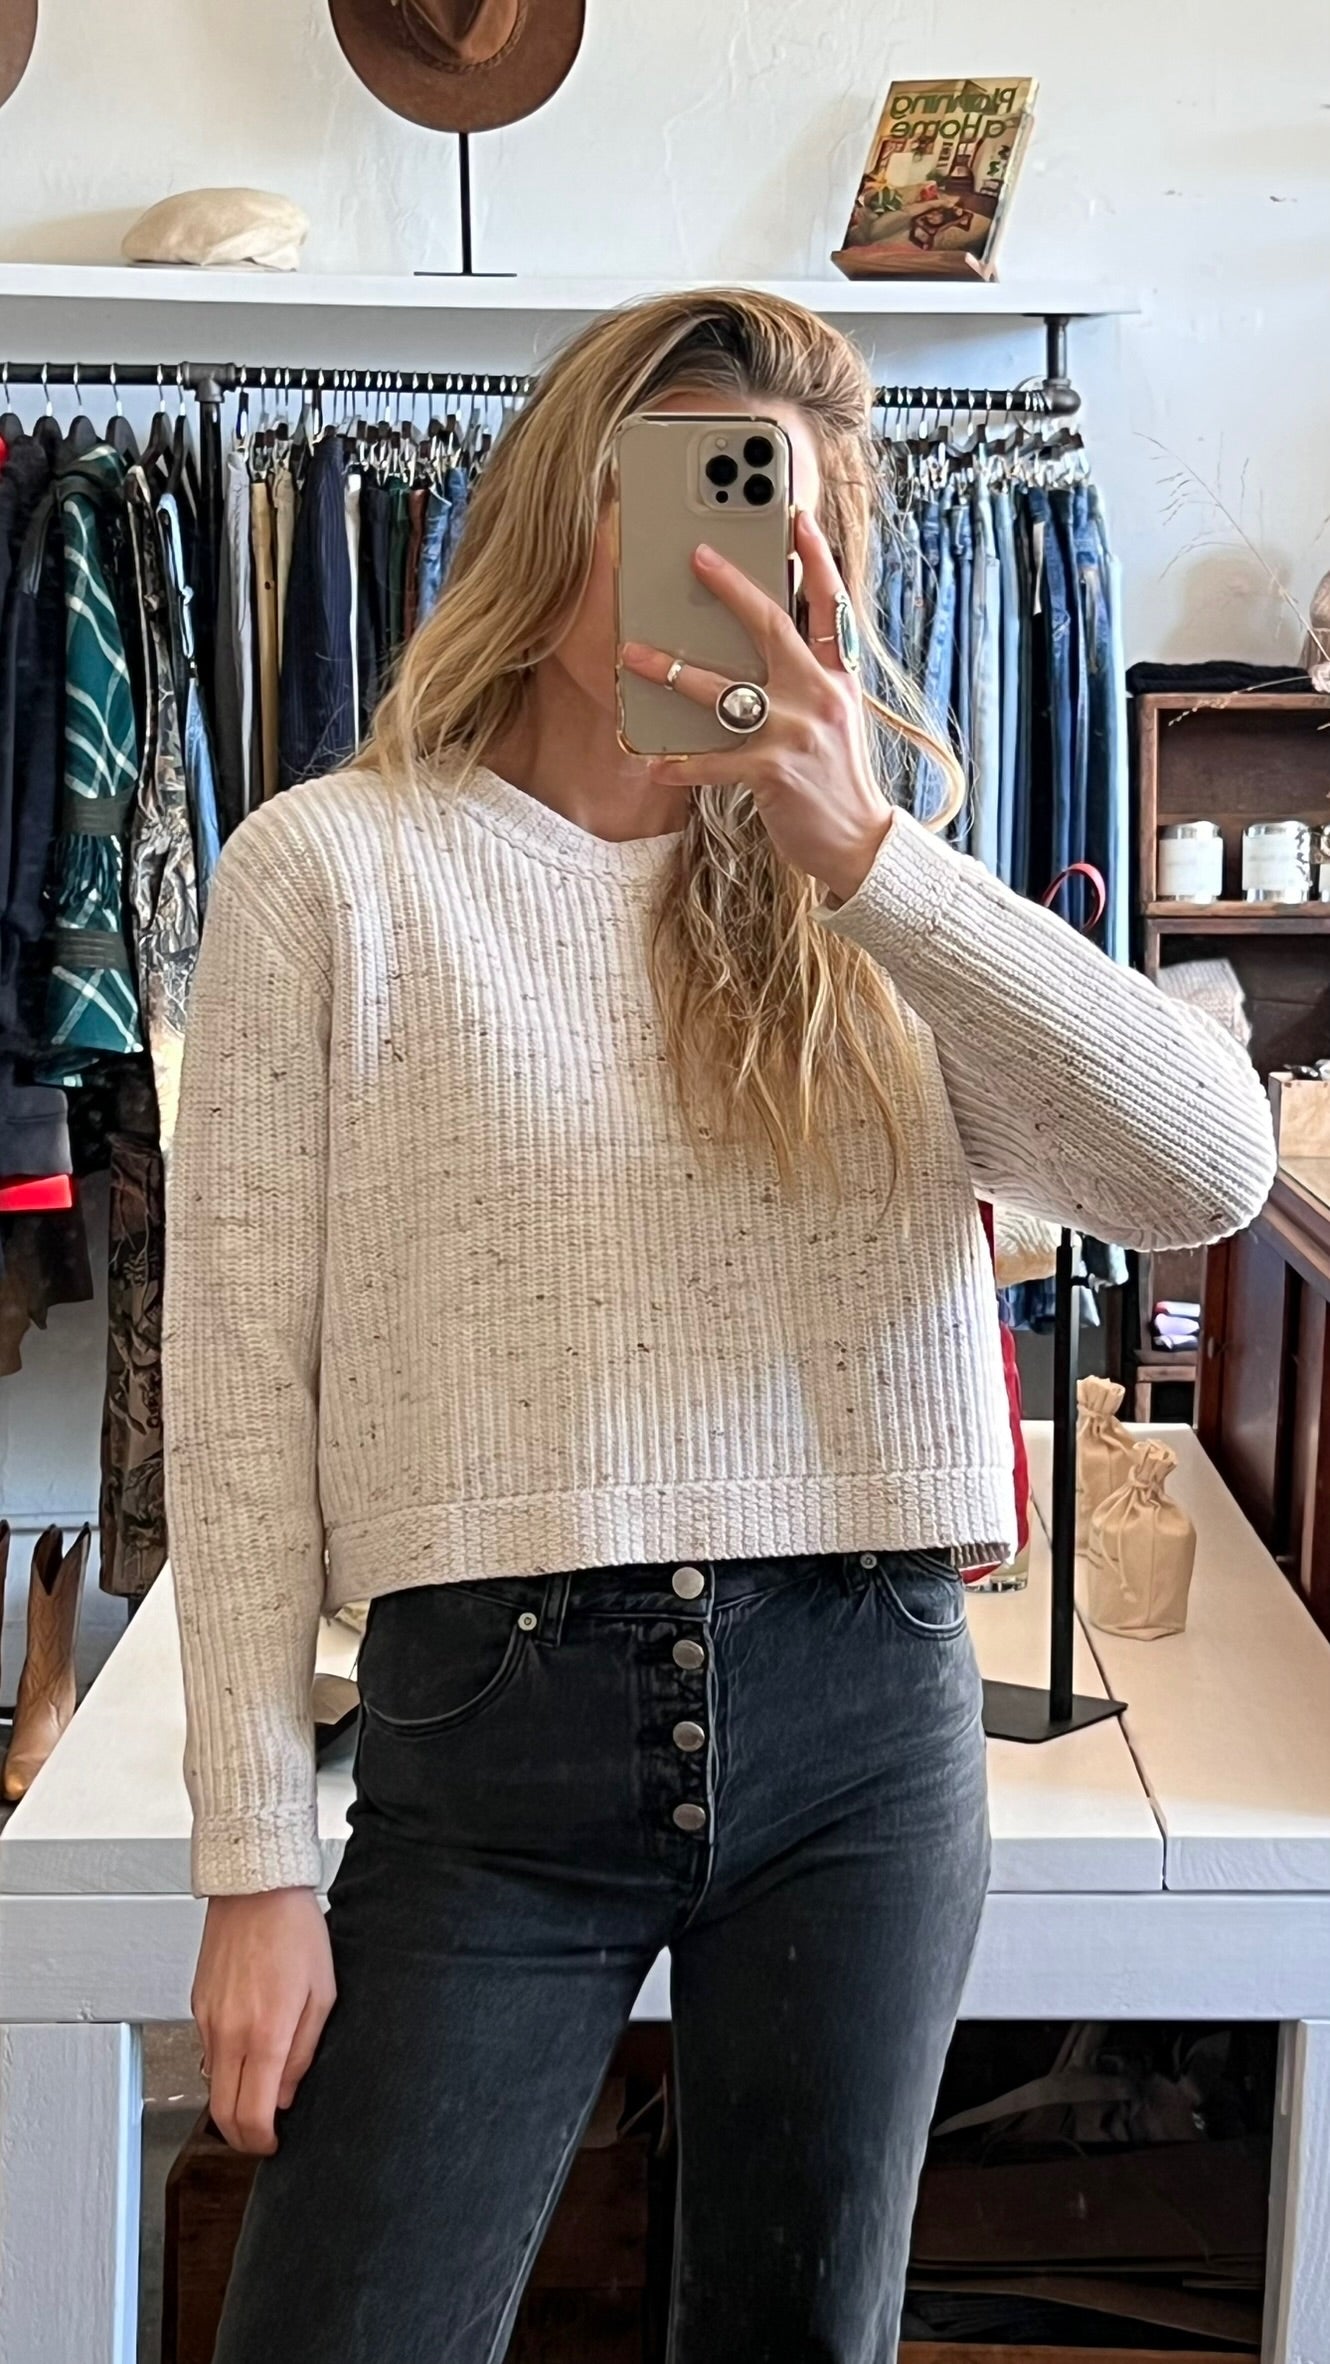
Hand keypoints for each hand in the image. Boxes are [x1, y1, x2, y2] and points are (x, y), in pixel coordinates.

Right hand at [193, 1889, 335, 2154]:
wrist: (256, 1888)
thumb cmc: (295, 1930)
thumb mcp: (322, 1994)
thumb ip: (304, 2051)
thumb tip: (287, 2094)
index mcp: (265, 2032)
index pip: (252, 2113)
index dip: (262, 2140)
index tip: (273, 2144)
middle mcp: (228, 2032)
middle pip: (221, 2112)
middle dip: (241, 2136)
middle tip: (262, 2135)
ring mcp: (207, 2019)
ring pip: (210, 2083)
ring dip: (231, 2100)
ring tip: (260, 2093)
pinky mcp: (197, 2005)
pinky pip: (208, 2051)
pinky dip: (225, 2065)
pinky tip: (247, 2052)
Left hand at [619, 508, 894, 905]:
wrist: (859, 843)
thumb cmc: (836, 779)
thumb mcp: (834, 719)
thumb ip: (806, 681)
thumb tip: (762, 650)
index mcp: (837, 678)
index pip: (830, 606)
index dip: (815, 559)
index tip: (797, 519)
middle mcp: (818, 695)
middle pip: (770, 626)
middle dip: (731, 588)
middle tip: (696, 558)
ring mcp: (795, 732)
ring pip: (723, 689)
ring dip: (671, 671)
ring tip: (633, 657)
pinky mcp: (771, 771)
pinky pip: (713, 760)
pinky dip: (681, 764)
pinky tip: (656, 763)